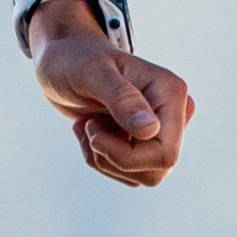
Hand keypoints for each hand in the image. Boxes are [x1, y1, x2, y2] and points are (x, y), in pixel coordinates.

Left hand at [24, 6, 191, 186]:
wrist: (63, 59)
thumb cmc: (75, 59)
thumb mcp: (92, 73)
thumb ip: (121, 99)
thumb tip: (150, 130)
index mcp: (171, 93)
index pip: (165, 154)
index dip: (125, 157)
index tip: (95, 132)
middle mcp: (174, 113)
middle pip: (155, 172)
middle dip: (112, 159)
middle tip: (90, 127)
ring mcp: (160, 130)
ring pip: (139, 177)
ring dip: (102, 158)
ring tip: (87, 125)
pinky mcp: (143, 142)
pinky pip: (126, 173)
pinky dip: (98, 157)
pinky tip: (88, 129)